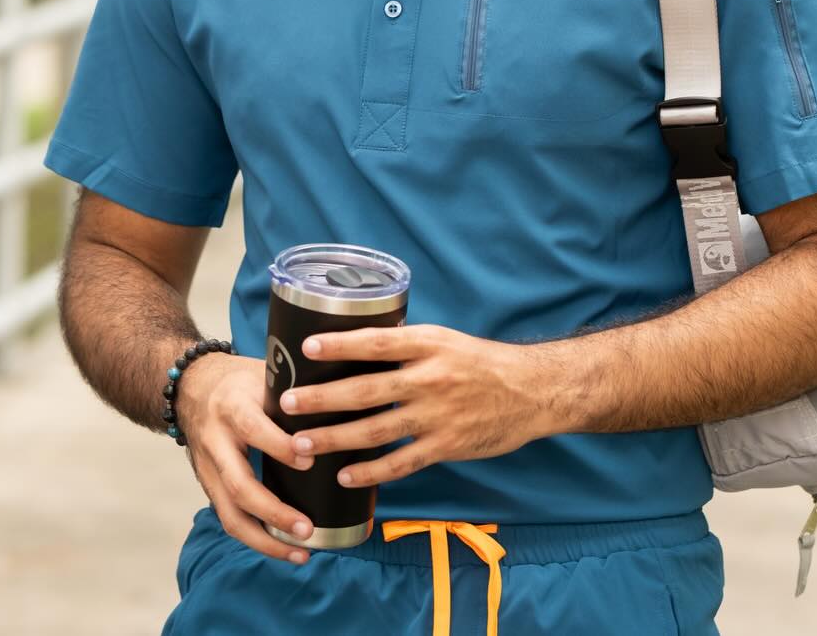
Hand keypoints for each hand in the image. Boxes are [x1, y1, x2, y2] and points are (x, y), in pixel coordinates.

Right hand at [175, 351, 316, 564]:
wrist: (190, 387)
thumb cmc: (237, 380)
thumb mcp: (260, 375)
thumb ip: (291, 393)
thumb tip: (340, 401)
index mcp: (232, 406)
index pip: (253, 429)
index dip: (280, 447)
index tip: (310, 460)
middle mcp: (216, 441)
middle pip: (239, 485)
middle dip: (274, 512)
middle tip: (307, 527)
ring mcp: (208, 469)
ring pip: (230, 514)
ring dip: (265, 540)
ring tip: (301, 552)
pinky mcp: (209, 487)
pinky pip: (230, 519)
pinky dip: (257, 538)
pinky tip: (284, 548)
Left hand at [279, 324, 548, 490]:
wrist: (530, 390)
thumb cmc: (481, 362)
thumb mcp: (445, 339)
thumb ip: (406, 344)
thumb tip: (363, 341)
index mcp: (428, 344)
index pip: (376, 342)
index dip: (340, 344)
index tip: (307, 347)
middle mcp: (429, 378)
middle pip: (366, 389)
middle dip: (322, 398)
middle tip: (285, 404)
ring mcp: (436, 416)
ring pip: (376, 430)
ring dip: (335, 438)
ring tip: (301, 444)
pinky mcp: (446, 446)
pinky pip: (401, 463)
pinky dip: (370, 472)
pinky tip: (344, 476)